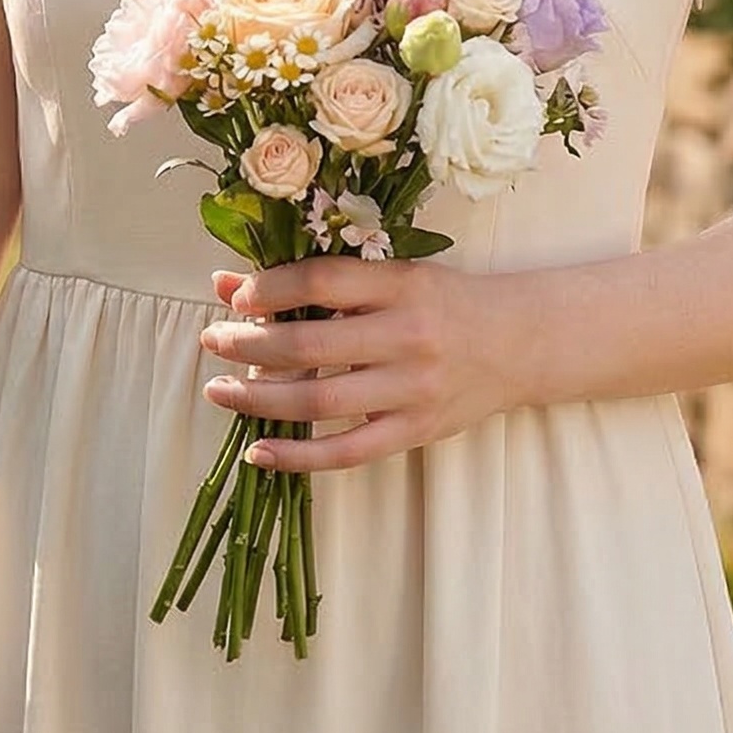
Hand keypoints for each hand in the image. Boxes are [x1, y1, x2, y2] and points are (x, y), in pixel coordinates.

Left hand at [198, 257, 525, 472]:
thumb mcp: (391, 275)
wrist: (518, 342)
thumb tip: (229, 282)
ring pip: (321, 401)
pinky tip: (259, 452)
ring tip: (220, 391)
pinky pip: (348, 452)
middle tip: (213, 341)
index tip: (234, 295)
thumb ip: (317, 279)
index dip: (269, 288)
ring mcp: (412, 389)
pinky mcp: (416, 431)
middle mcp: (407, 336)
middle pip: (310, 344)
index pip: (321, 279)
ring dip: (258, 399)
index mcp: (401, 284)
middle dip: (248, 345)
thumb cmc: (444, 302)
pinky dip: (298, 457)